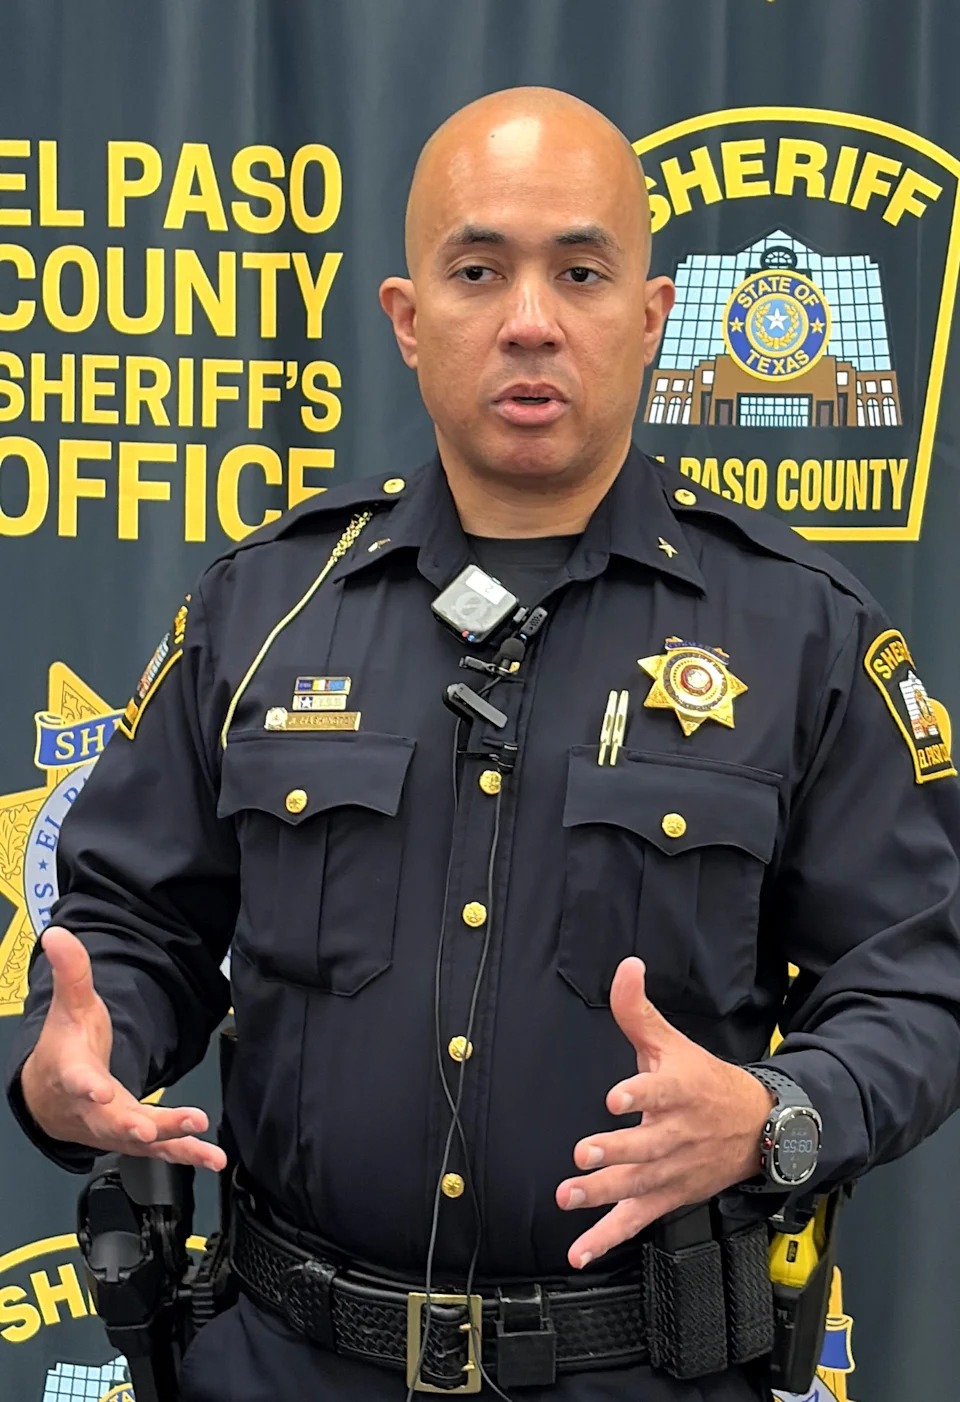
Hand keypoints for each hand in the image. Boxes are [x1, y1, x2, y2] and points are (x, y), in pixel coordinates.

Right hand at [19, 926, 225, 1170]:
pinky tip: (213, 1158)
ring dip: (170, 1140)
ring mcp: (114, 1127)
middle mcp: (92, 1109)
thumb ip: (72, 971)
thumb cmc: (66, 1048)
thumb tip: (58, 933)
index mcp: (73, 1073)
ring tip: (200, 1140)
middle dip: (131, 1123)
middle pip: (111, 1119)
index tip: (100, 1092)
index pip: (77, 1080)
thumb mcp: (71, 1006)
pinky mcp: (134, 1138)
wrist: (53, 1095)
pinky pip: (161, 1148)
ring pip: (140, 1138)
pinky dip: (187, 1153)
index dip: (88, 1087)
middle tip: (150, 1126)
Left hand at [556, 957, 773, 1268]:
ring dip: (603, 1193)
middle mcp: (678, 1133)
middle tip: (584, 1153)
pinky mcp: (667, 1196)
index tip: (616, 1095)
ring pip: (638, 1184)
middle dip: (616, 1151)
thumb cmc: (704, 1081)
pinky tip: (579, 1251)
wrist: (758, 1129)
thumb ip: (638, 1010)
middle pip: (646, 1145)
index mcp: (681, 1091)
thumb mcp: (672, 1043)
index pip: (661, 1090)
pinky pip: (636, 1220)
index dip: (639, 1093)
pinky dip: (607, 1238)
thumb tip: (625, 966)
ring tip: (570, 1194)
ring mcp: (672, 1170)